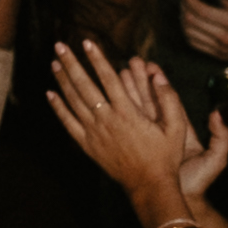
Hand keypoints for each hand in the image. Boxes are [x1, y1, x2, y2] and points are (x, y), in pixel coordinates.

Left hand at [46, 44, 226, 217]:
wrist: (149, 185)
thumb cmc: (165, 156)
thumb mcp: (177, 127)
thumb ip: (169, 99)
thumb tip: (159, 76)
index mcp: (128, 112)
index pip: (109, 78)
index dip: (97, 58)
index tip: (87, 42)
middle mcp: (107, 120)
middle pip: (84, 85)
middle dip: (71, 63)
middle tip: (60, 45)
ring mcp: (94, 133)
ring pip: (73, 101)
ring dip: (62, 80)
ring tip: (54, 62)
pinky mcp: (87, 145)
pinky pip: (68, 123)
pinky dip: (58, 108)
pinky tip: (50, 94)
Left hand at [185, 0, 227, 63]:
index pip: (200, 10)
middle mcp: (224, 39)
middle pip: (191, 22)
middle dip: (183, 7)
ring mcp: (221, 50)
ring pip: (189, 35)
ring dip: (182, 20)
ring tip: (185, 7)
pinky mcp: (220, 56)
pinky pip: (195, 45)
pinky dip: (187, 33)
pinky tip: (190, 23)